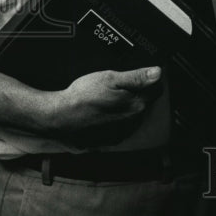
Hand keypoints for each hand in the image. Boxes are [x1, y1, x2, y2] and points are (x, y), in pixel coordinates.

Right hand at [45, 66, 162, 146]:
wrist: (58, 117)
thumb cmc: (82, 97)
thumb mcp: (110, 78)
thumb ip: (137, 77)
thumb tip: (158, 72)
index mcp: (136, 106)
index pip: (156, 90)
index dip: (148, 80)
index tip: (137, 76)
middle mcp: (132, 123)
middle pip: (143, 104)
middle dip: (136, 95)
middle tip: (117, 87)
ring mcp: (120, 134)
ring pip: (131, 117)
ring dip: (124, 109)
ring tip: (106, 101)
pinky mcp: (107, 142)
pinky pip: (118, 128)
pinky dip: (113, 121)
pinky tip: (100, 114)